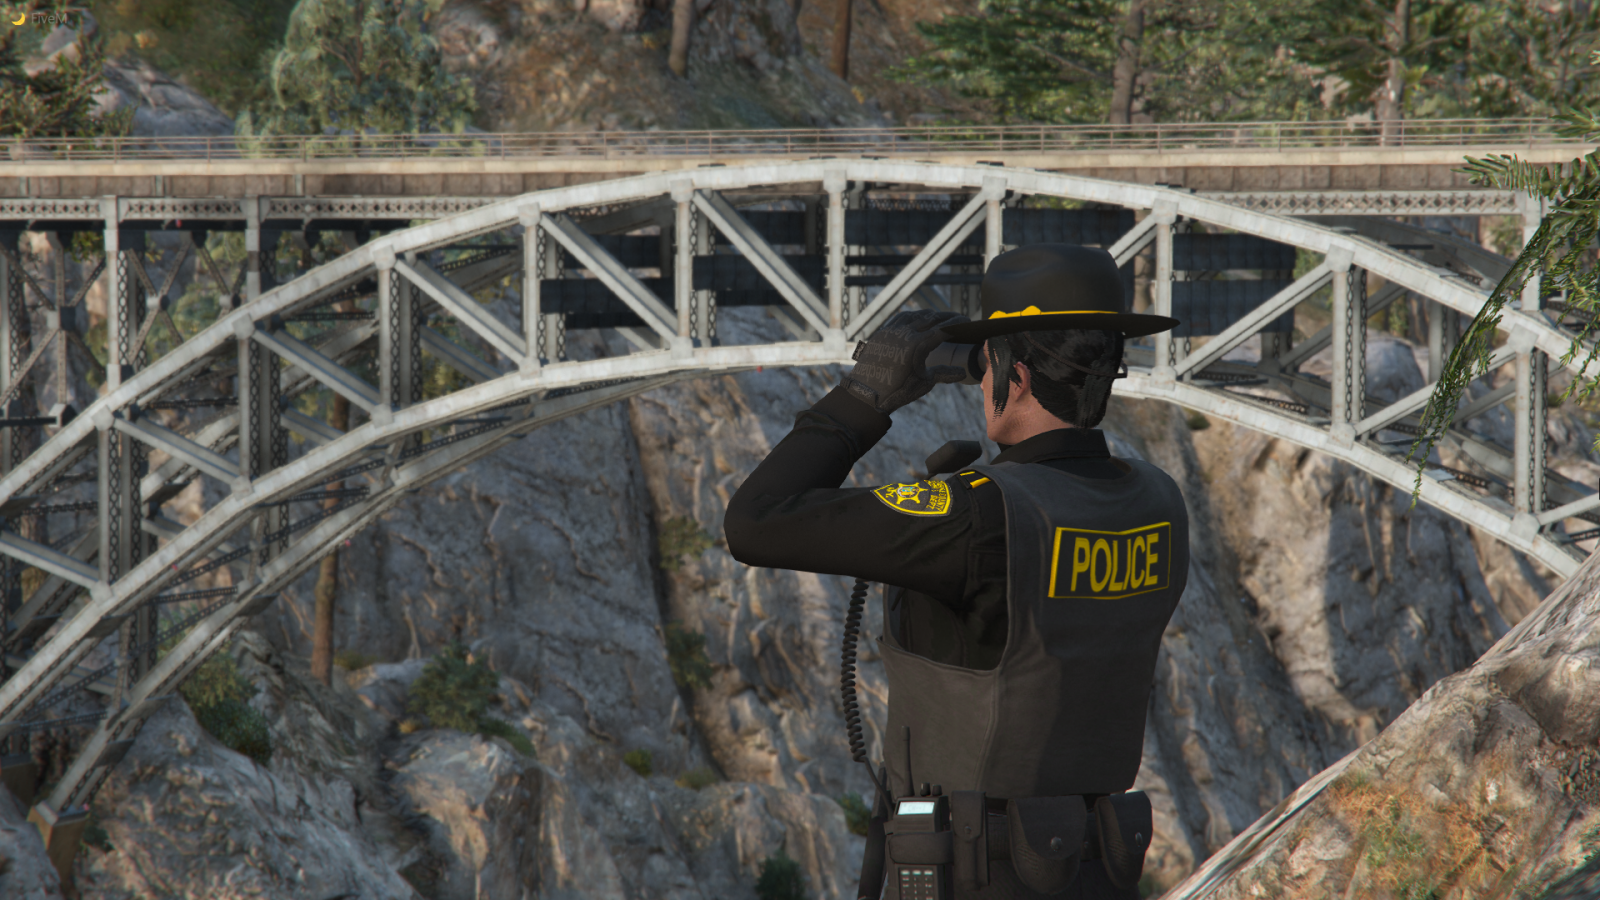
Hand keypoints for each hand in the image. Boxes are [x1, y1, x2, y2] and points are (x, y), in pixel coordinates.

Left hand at [842, 310, 969, 413]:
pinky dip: (912, 316)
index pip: (943, 329)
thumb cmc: (896, 391)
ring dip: (929, 315)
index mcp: (917, 345)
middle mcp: (904, 333)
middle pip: (930, 318)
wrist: (865, 394)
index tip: (967, 322)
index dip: (957, 324)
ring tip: (939, 317)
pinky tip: (916, 318)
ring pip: (914, 315)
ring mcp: (891, 331)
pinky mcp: (881, 333)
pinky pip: (899, 318)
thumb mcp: (923, 383)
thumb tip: (963, 373)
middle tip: (957, 318)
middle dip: (946, 317)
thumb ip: (943, 373)